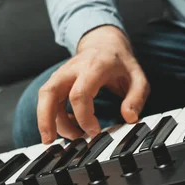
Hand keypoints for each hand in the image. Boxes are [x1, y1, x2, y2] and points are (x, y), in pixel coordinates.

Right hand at [37, 26, 149, 143]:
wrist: (106, 44)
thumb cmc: (122, 63)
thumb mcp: (139, 78)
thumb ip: (137, 98)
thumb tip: (129, 117)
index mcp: (95, 67)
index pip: (80, 94)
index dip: (84, 117)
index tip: (95, 132)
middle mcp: (73, 69)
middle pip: (49, 93)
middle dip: (46, 119)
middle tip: (51, 140)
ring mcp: (62, 73)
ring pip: (45, 97)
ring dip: (48, 120)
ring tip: (66, 138)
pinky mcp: (57, 80)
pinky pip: (48, 99)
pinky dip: (53, 115)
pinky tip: (68, 127)